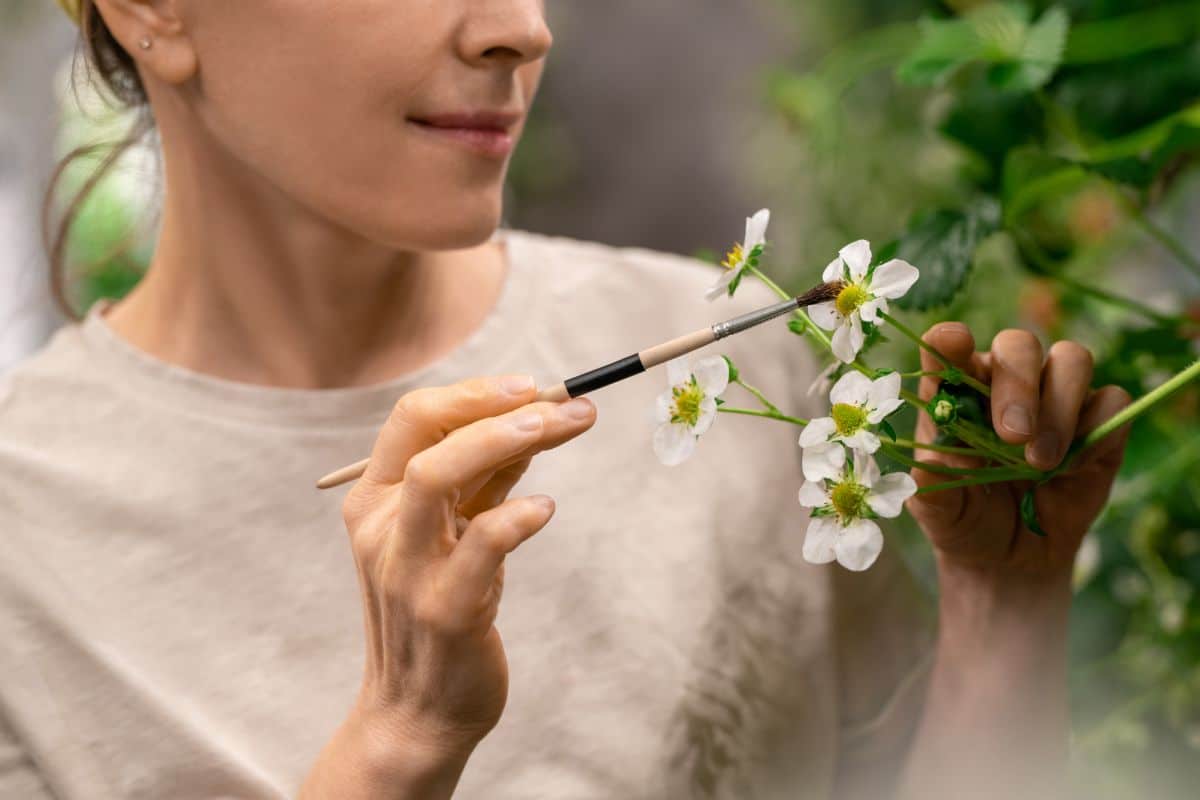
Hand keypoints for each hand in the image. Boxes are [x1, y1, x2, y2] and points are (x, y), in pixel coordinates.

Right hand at [339, 375, 596, 758]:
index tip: (530, 385)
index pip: (411, 418)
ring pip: (435, 478)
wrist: (419, 713)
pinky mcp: (444, 609)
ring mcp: (406, 568)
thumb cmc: (442, 608)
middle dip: (492, 406)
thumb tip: (539, 417)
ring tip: (557, 426)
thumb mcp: (456, 532)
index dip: (473, 391)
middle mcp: (380, 527)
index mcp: (375, 500)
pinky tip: (547, 508)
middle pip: (424, 436)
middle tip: (560, 400)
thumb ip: (488, 477)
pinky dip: (519, 516)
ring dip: (501, 441)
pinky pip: (481, 544)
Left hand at [904, 323, 1132, 580]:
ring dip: (1060, 407)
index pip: (949, 348)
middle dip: (1018, 384)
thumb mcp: (941, 513)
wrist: (1009, 557)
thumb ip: (932, 491)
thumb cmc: (964, 518)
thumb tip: (923, 471)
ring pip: (1072, 360)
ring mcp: (1055, 397)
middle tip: (1012, 436)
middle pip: (1019, 346)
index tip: (954, 342)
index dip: (950, 340)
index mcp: (955, 391)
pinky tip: (1071, 469)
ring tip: (1041, 463)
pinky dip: (1096, 432)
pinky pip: (1112, 401)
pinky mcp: (1097, 422)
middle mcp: (1005, 383)